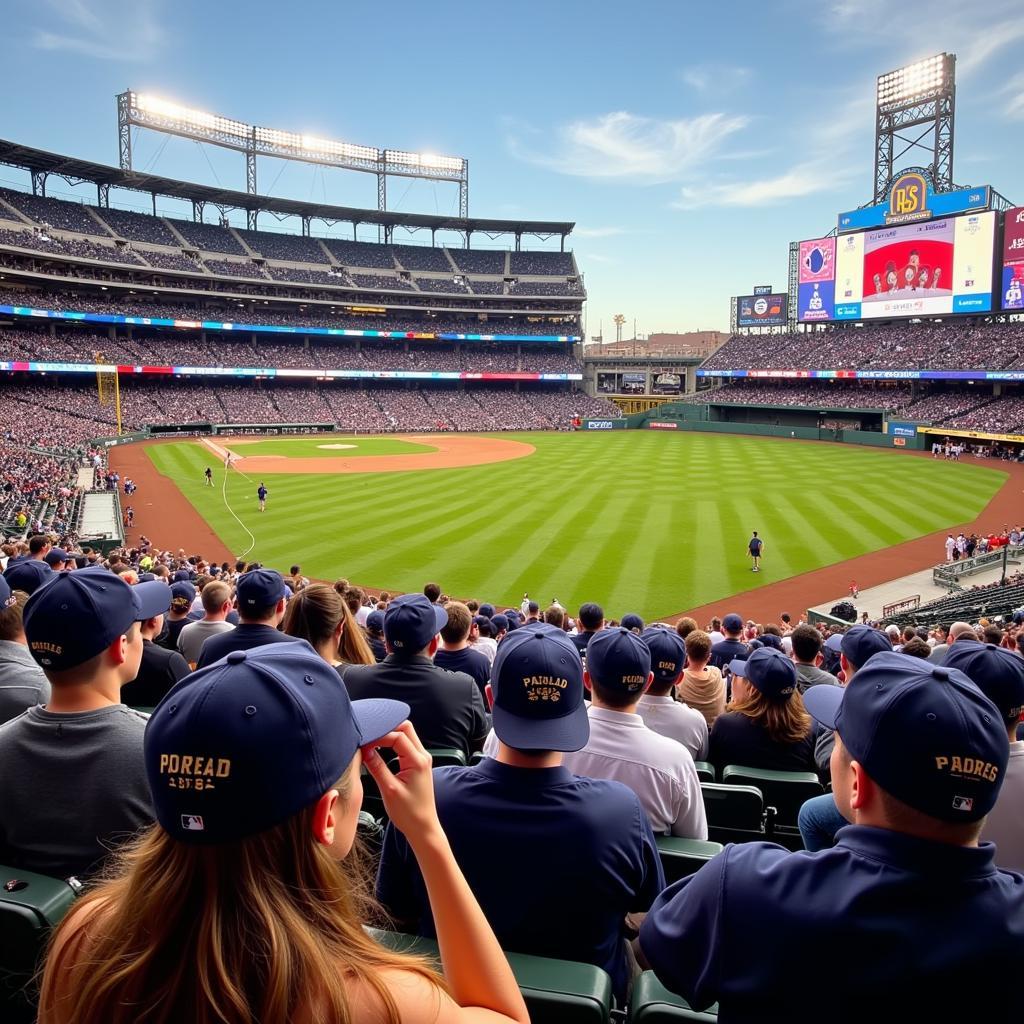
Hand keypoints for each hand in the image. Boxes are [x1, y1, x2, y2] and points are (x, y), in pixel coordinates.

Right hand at [361, 720, 442, 843]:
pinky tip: (380, 749)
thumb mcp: (389, 790)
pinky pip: (406, 745)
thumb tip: (365, 749)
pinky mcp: (417, 764)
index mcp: (418, 761)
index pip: (398, 736)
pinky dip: (393, 743)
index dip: (380, 735)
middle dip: (387, 728)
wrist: (422, 827)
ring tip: (372, 741)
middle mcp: (422, 756)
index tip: (364, 741)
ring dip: (390, 735)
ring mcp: (421, 759)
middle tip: (369, 735)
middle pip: (405, 728)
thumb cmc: (409, 813)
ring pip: (406, 735)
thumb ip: (377, 767)